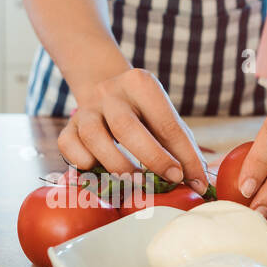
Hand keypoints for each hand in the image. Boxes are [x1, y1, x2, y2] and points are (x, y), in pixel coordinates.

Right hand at [58, 68, 208, 192]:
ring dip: (118, 166)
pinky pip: (69, 147)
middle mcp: (110, 92)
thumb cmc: (143, 114)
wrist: (104, 90)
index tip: (195, 181)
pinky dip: (84, 163)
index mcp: (140, 83)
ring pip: (95, 139)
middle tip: (169, 180)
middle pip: (127, 129)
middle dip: (152, 159)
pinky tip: (99, 170)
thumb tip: (198, 182)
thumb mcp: (164, 118)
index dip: (183, 156)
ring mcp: (85, 109)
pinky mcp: (68, 126)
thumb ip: (181, 146)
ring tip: (135, 182)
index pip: (166, 124)